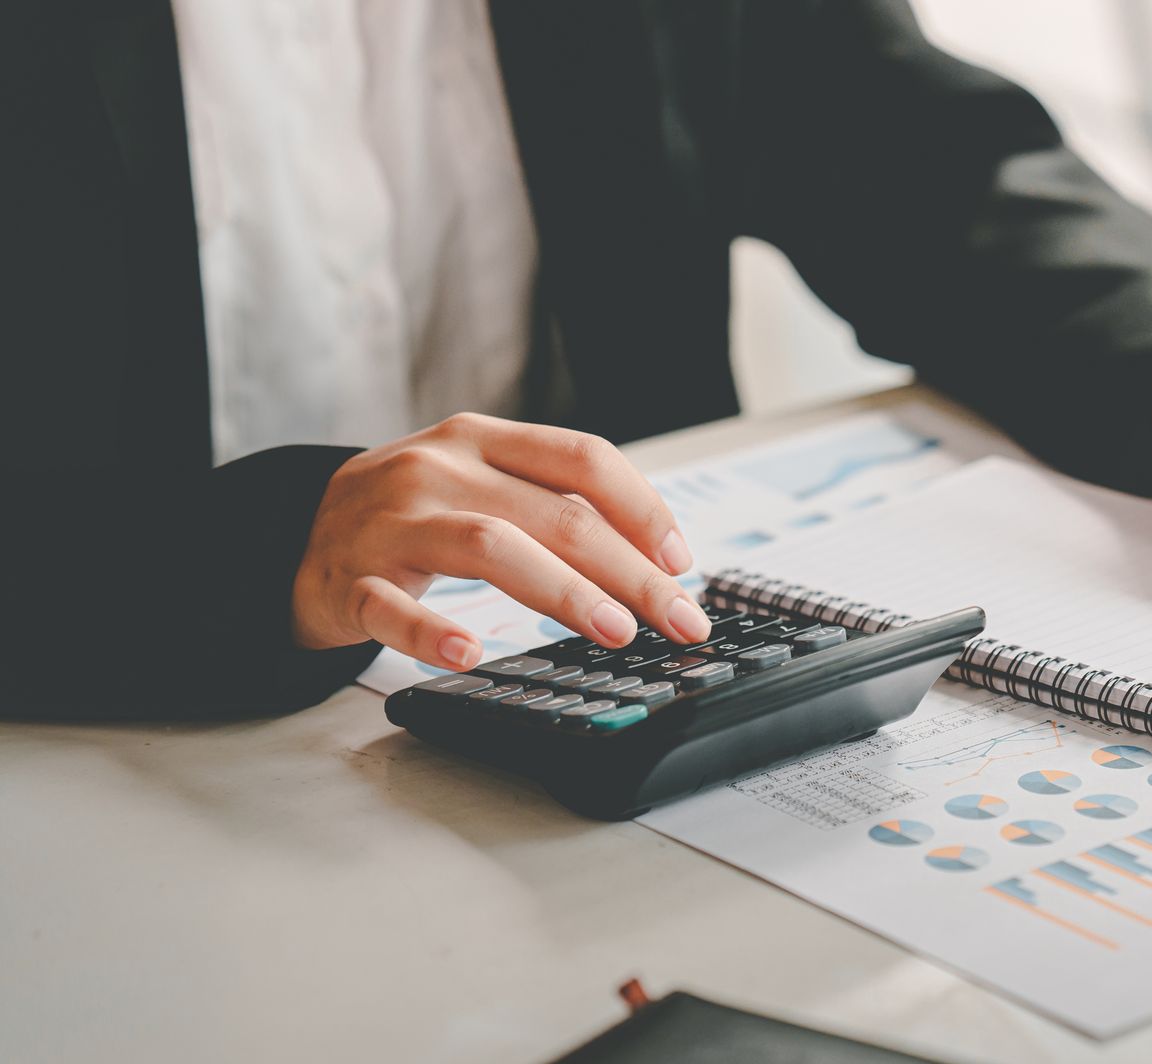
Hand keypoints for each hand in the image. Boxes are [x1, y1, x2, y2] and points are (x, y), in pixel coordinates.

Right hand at [291, 413, 711, 669]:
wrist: (290, 532)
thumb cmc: (411, 515)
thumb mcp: (480, 484)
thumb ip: (553, 505)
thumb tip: (654, 560)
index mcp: (483, 441)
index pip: (583, 459)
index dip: (643, 509)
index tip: (682, 562)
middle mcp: (442, 470)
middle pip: (557, 514)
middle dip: (631, 572)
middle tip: (677, 618)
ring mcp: (392, 521)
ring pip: (490, 546)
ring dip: (562, 591)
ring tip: (613, 630)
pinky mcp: (350, 578)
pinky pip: (391, 605)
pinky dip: (430, 630)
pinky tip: (468, 653)